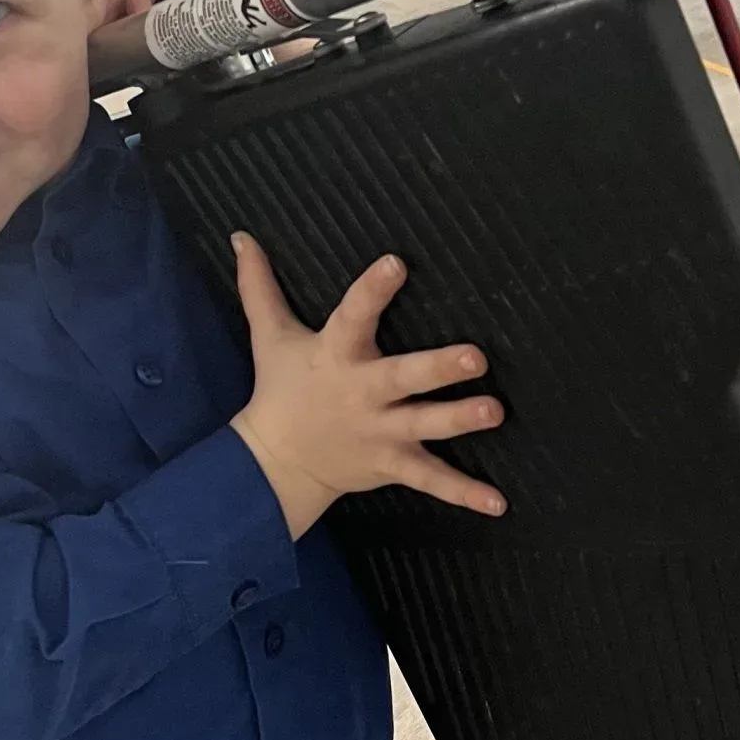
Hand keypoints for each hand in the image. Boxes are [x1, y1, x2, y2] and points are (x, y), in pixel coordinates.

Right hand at [229, 237, 505, 537]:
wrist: (275, 463)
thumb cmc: (281, 390)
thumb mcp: (270, 336)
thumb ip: (259, 285)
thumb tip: (240, 236)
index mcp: (336, 354)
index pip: (354, 315)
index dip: (373, 289)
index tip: (396, 263)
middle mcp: (362, 393)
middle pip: (404, 378)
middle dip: (438, 367)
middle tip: (476, 357)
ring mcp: (380, 432)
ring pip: (425, 425)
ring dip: (460, 419)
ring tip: (495, 412)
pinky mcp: (391, 464)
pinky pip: (432, 480)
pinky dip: (464, 493)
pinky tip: (498, 503)